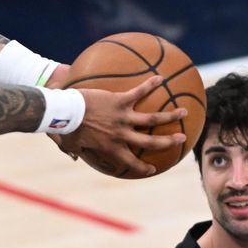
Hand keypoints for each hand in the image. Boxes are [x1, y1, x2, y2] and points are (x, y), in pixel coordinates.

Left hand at [56, 76, 187, 177]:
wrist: (65, 111)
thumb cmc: (64, 129)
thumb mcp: (69, 144)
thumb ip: (74, 151)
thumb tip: (74, 157)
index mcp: (110, 147)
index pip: (130, 162)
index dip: (142, 168)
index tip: (153, 169)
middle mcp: (121, 135)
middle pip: (151, 142)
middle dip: (168, 142)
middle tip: (181, 139)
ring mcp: (122, 117)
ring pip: (152, 119)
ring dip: (170, 115)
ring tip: (184, 112)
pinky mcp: (120, 101)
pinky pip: (139, 92)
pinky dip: (150, 85)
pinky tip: (160, 77)